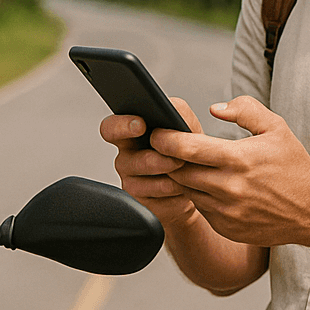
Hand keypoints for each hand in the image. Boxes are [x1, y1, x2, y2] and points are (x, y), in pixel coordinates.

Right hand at [99, 97, 203, 228]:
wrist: (197, 185)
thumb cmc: (188, 152)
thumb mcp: (188, 126)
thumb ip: (178, 112)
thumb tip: (171, 109)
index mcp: (130, 133)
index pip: (111, 127)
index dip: (121, 126)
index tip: (140, 125)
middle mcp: (126, 156)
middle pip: (123, 160)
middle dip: (150, 158)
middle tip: (173, 157)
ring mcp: (130, 180)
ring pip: (143, 179)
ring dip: (168, 173)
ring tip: (185, 169)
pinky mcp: (141, 200)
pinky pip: (153, 196)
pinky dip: (172, 191)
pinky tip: (181, 187)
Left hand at [151, 96, 309, 247]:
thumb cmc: (294, 167)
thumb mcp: (276, 128)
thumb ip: (245, 110)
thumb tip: (215, 108)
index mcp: (238, 159)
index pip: (188, 148)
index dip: (166, 139)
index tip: (157, 132)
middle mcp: (229, 188)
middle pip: (179, 171)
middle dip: (168, 158)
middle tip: (164, 147)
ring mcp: (226, 211)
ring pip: (187, 190)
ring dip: (182, 177)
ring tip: (186, 164)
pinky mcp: (226, 227)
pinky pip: (200, 208)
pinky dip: (199, 195)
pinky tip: (208, 185)